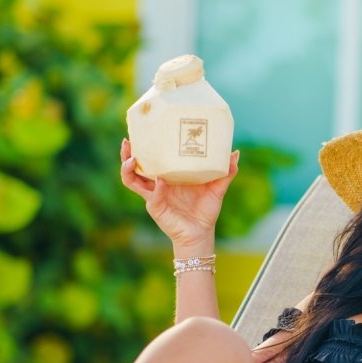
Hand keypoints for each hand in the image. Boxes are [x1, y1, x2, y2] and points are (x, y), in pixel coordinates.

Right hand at [120, 138, 238, 248]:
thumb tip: (235, 153)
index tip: (143, 130)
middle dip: (127, 154)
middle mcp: (156, 183)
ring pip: (131, 181)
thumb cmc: (206, 210)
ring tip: (132, 159)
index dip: (142, 145)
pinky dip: (155, 188)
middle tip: (128, 142)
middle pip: (133, 166)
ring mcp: (154, 195)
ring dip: (128, 169)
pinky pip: (151, 197)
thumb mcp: (217, 188)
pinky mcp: (156, 208)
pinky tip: (160, 180)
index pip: (150, 157)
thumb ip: (226, 172)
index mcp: (168, 175)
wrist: (202, 232)